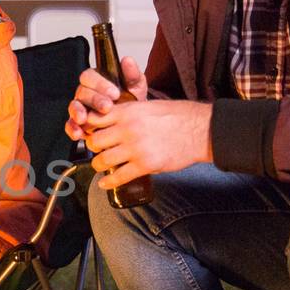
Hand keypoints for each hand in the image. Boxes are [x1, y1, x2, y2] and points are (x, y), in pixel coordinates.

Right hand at [65, 59, 149, 142]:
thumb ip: (131, 74)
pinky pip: (70, 125)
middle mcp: (85, 93)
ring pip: (73, 107)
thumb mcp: (135, 86)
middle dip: (94, 100)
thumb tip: (127, 60)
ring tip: (85, 119)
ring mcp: (80, 108)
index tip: (114, 93)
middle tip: (107, 108)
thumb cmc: (131, 101)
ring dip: (78, 113)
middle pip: (82, 92)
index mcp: (96, 80)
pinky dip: (73, 129)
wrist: (133, 122)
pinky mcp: (78, 124)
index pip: (90, 76)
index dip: (100, 84)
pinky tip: (79, 133)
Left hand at [84, 99, 213, 188]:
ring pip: (102, 160)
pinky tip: (104, 184)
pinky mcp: (145, 164)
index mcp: (127, 111)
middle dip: (93, 148)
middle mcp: (128, 128)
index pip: (94, 119)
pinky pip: (119, 176)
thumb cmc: (178, 116)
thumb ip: (128, 112)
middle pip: (94, 141)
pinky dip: (109, 182)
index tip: (89, 132)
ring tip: (101, 166)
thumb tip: (111, 120)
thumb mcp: (148, 106)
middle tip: (97, 150)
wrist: (201, 130)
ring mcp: (136, 147)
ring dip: (99, 165)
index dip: (88, 127)